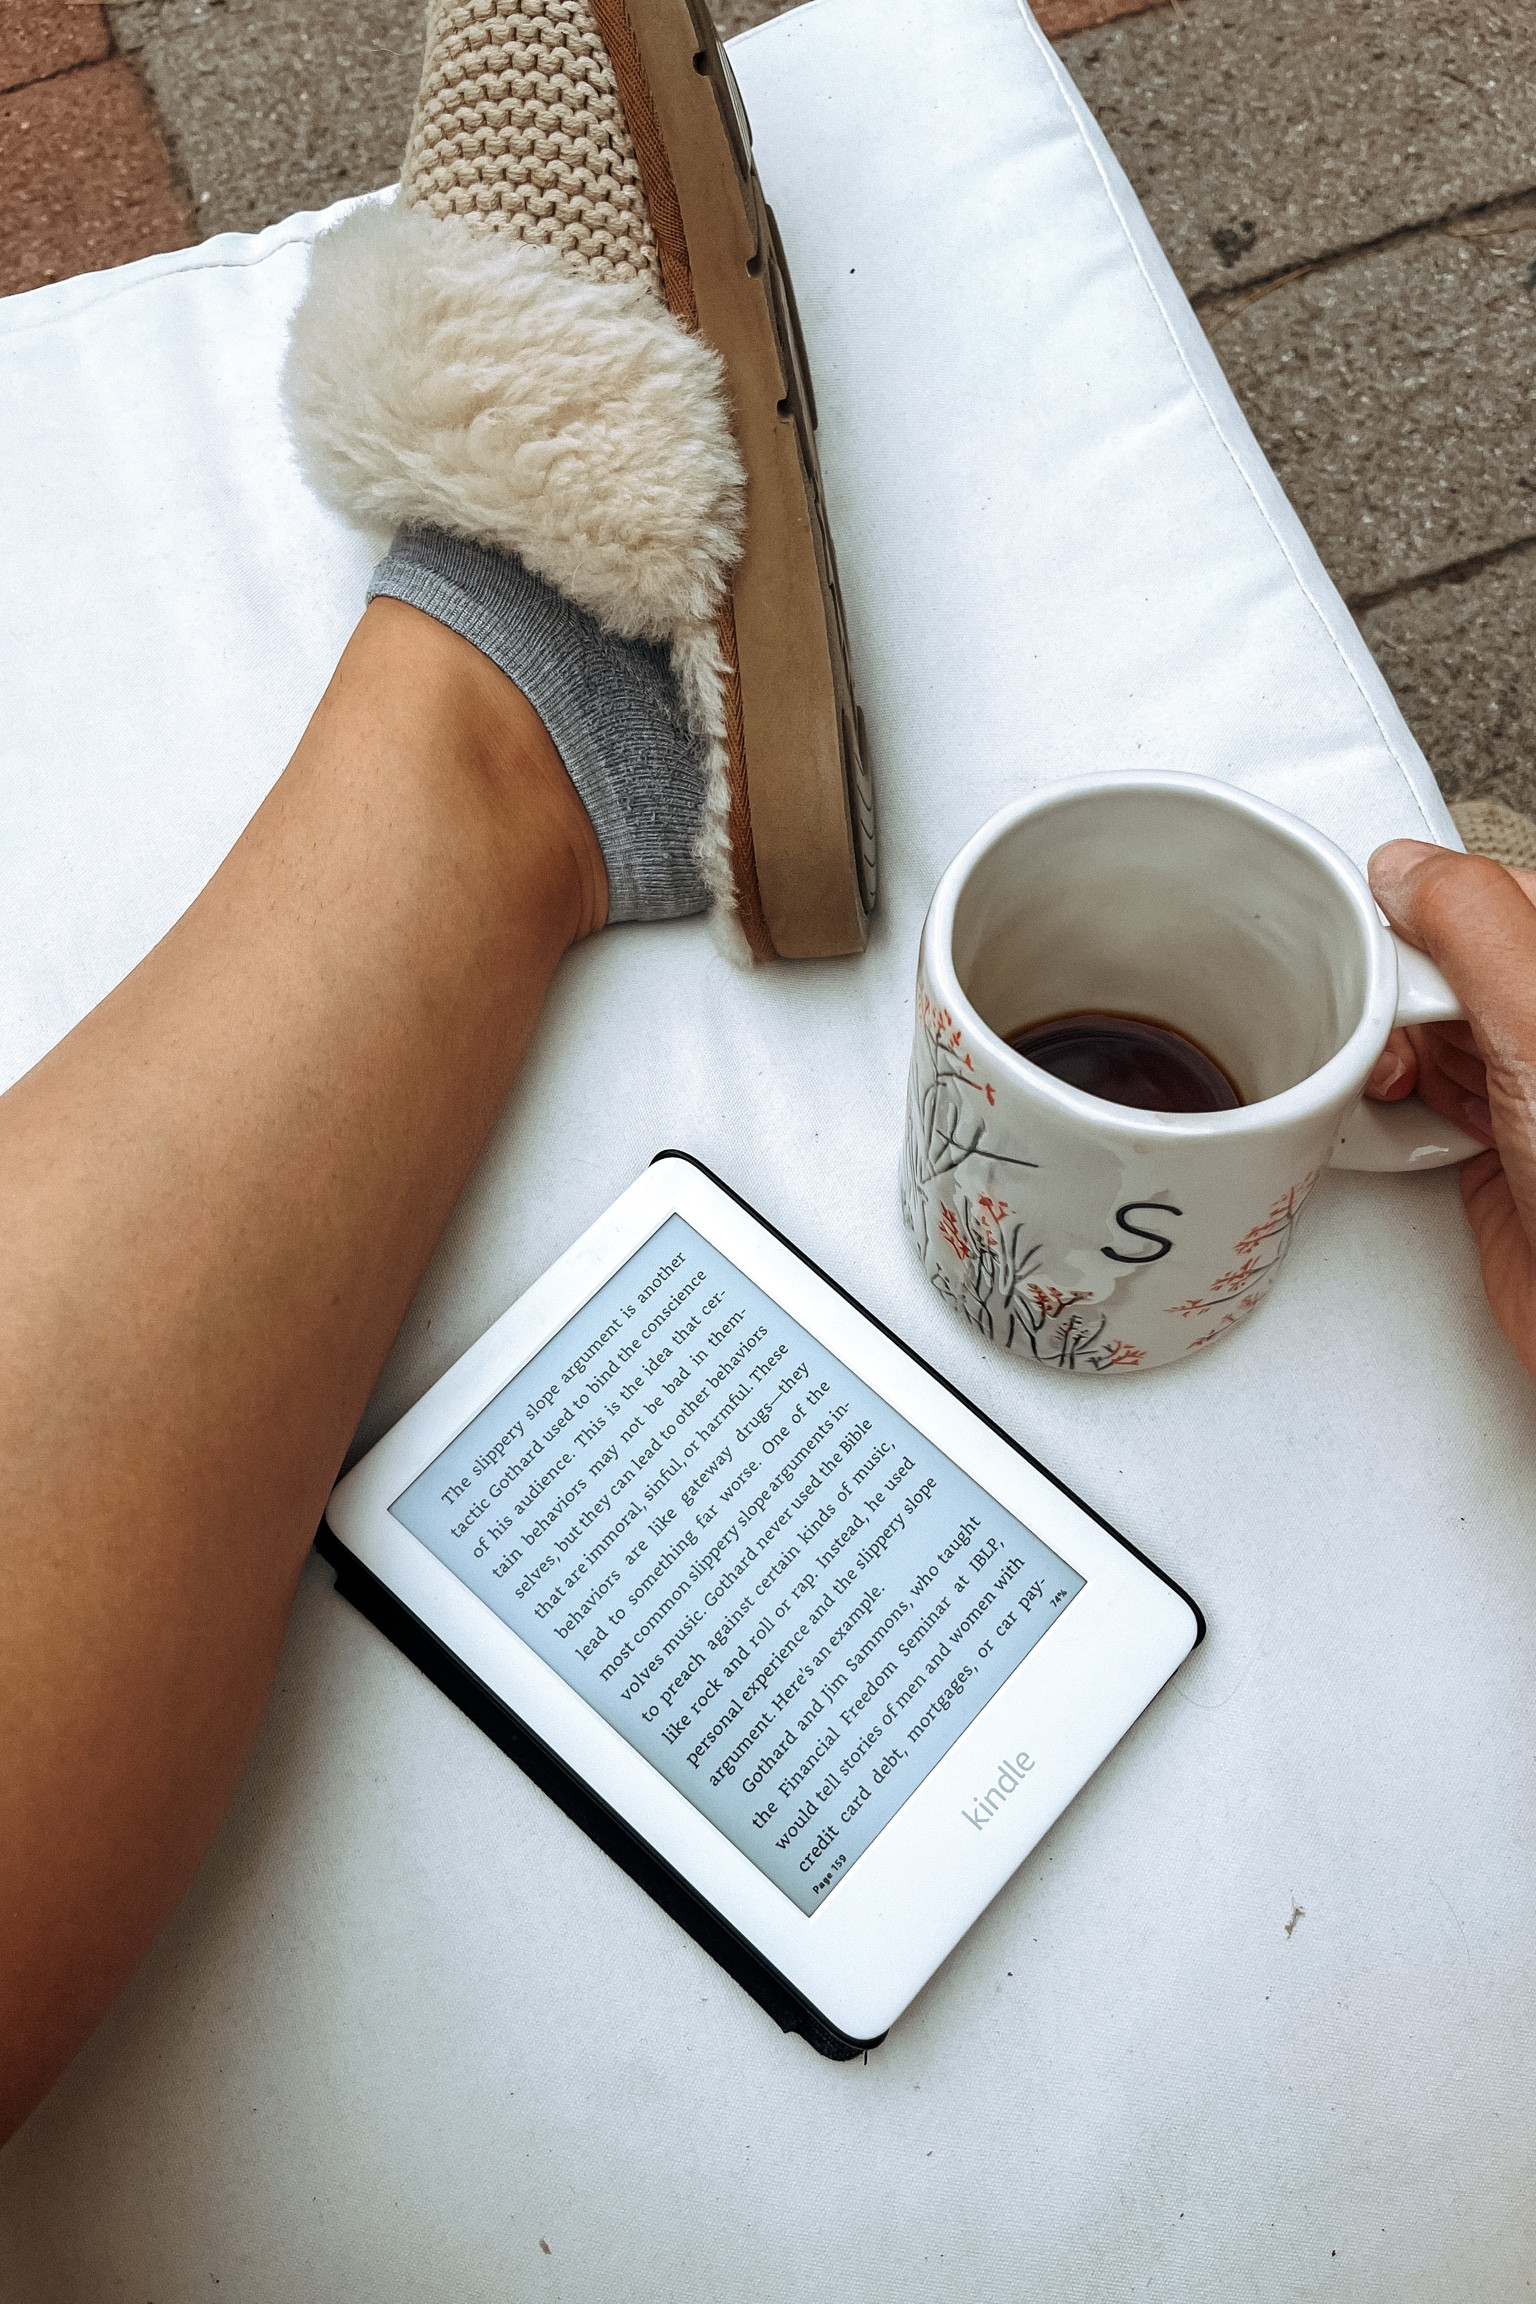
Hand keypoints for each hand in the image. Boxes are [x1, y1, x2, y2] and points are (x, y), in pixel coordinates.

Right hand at [1366, 841, 1535, 1379]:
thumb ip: (1477, 928)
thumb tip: (1404, 869)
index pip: (1487, 896)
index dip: (1424, 920)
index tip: (1387, 958)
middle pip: (1442, 967)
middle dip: (1392, 996)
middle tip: (1389, 1035)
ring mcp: (1519, 1090)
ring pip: (1419, 1034)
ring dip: (1378, 1057)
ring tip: (1384, 1084)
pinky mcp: (1483, 1152)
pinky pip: (1408, 1106)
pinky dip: (1378, 1115)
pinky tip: (1385, 1125)